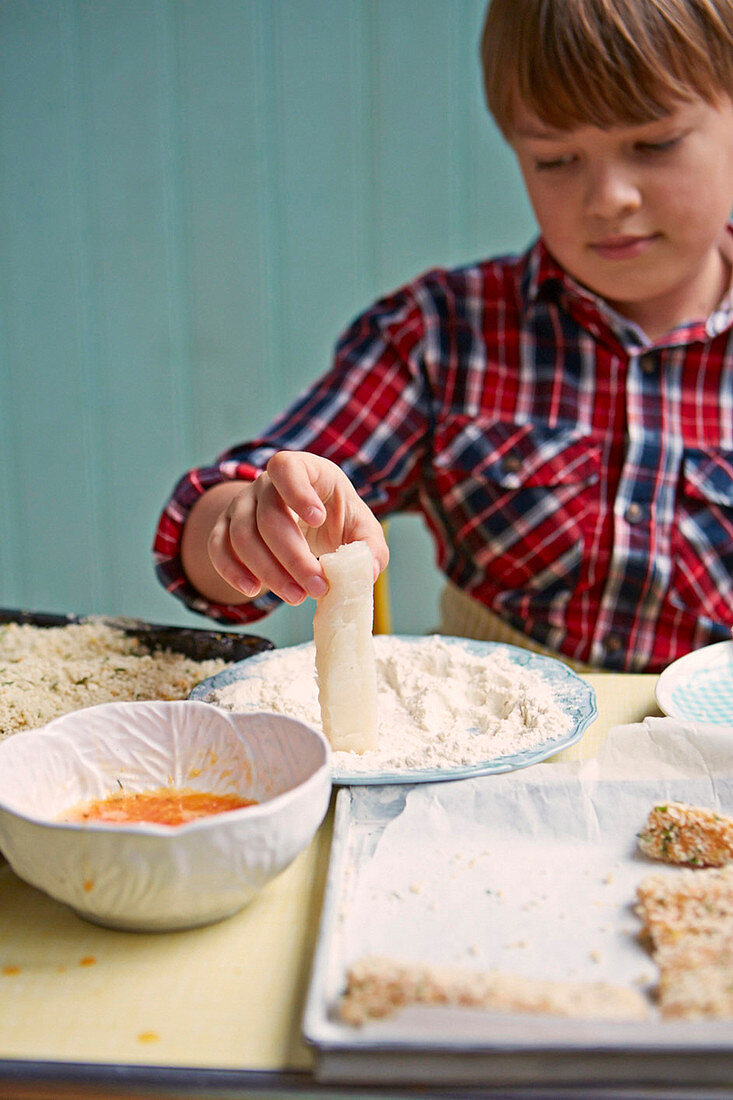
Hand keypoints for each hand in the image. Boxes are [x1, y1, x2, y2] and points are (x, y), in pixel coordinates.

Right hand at [182, 452, 388, 605]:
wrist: (308, 522)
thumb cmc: (336, 519)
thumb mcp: (361, 527)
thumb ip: (370, 547)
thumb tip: (366, 572)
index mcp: (303, 470)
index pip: (287, 467)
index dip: (298, 492)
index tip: (318, 520)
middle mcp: (266, 483)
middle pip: (268, 516)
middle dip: (293, 557)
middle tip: (318, 587)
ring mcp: (242, 504)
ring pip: (242, 535)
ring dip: (268, 571)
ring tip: (296, 597)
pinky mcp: (226, 527)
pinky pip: (218, 547)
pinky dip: (231, 571)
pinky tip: (253, 589)